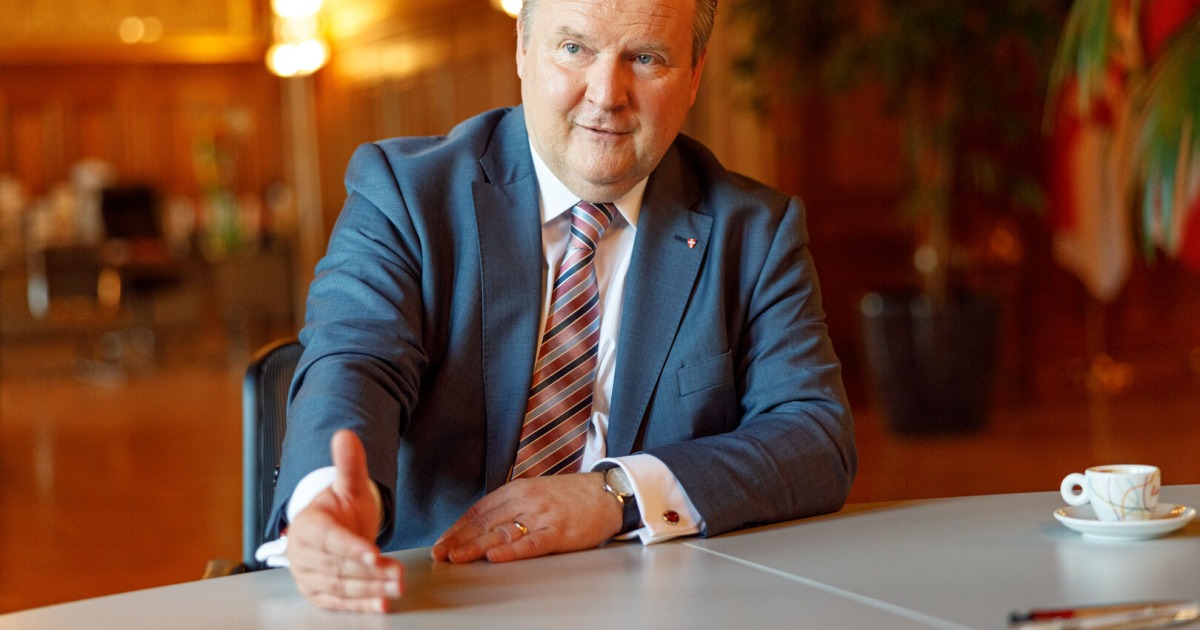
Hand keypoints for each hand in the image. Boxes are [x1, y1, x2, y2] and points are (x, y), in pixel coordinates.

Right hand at [286, 430, 402, 611]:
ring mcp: (309, 576)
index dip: (351, 548)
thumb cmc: (340, 509)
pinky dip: (361, 605)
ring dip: (371, 589)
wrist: (330, 529)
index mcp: (308, 526)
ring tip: (397, 586)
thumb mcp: (349, 485)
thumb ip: (349, 464)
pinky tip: (382, 604)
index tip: (373, 554)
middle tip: (398, 572)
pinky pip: (339, 602)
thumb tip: (346, 434)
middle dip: (370, 572)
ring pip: (341, 586)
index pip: (330, 539)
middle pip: (338, 566)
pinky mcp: (317, 593)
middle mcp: (303, 554)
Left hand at [431, 472, 622, 563]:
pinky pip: (530, 543)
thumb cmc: (571, 496)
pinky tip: (494, 556)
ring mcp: (542, 515)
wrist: (608, 493)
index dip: (458, 527)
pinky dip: (511, 551)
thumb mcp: (536, 492)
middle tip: (440, 553)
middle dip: (459, 539)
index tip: (442, 541)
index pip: (480, 509)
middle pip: (485, 522)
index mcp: (518, 489)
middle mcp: (526, 500)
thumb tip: (481, 525)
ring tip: (456, 557)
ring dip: (475, 546)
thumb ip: (511, 505)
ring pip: (502, 532)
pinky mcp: (558, 532)